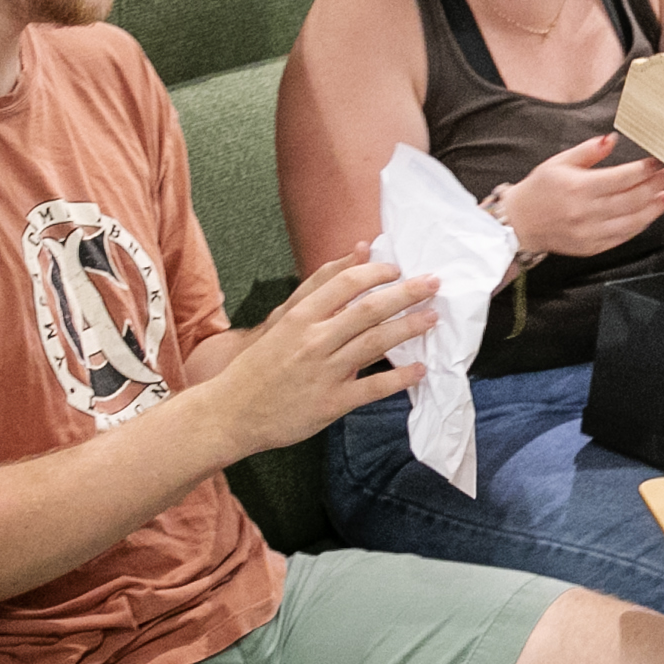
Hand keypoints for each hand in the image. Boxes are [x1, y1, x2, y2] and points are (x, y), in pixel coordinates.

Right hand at [203, 247, 441, 453]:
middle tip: (432, 284)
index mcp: (298, 316)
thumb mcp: (281, 319)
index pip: (345, 284)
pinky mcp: (331, 403)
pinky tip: (420, 370)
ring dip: (409, 329)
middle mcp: (313, 340)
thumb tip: (358, 251)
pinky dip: (399, 378)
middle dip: (405, 294)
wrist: (231, 412)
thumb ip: (319, 288)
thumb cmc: (259, 363)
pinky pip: (372, 387)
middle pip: (368, 310)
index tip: (397, 269)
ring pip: (375, 344)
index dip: (376, 273)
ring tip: (432, 319)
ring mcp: (323, 372)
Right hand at [503, 132, 663, 262]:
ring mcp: (590, 233)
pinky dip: (640, 225)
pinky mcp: (591, 247)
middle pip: (631, 199)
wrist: (519, 224)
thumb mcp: (559, 162)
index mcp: (578, 188)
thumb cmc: (539, 190)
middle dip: (656, 186)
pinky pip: (622, 237)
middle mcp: (586, 212)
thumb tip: (612, 139)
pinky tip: (650, 214)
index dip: (644, 170)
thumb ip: (588, 151)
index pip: (621, 178)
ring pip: (632, 221)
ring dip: (654, 208)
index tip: (659, 162)